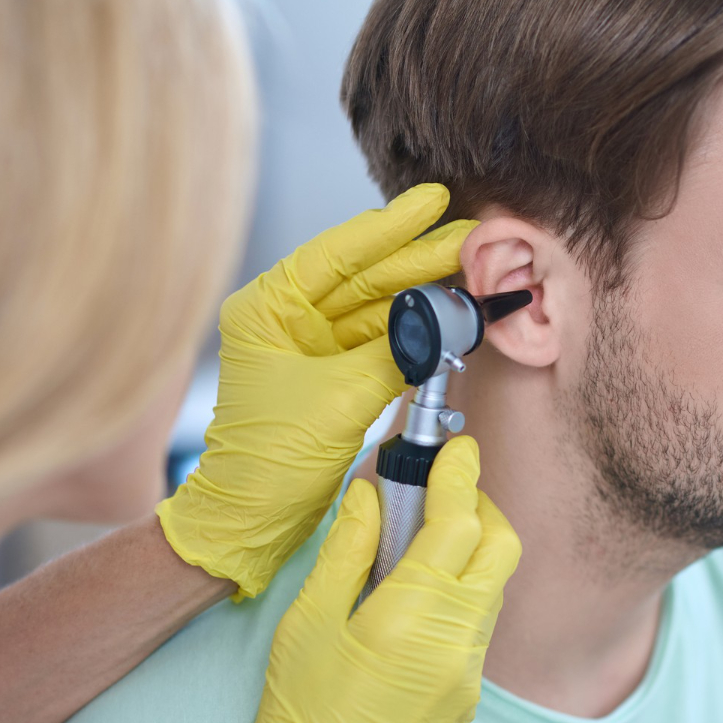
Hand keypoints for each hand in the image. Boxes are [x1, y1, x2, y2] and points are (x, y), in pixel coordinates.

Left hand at [158, 184, 476, 598]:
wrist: (252, 520)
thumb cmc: (270, 462)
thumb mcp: (340, 399)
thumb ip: (394, 354)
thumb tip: (439, 322)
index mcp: (265, 308)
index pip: (336, 254)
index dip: (389, 227)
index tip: (432, 202)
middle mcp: (284, 318)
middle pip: (362, 275)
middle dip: (417, 258)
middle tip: (470, 237)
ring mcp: (307, 345)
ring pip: (375, 307)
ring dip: (422, 293)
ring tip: (470, 272)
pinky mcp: (328, 373)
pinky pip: (378, 340)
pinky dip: (413, 332)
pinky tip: (447, 313)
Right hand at [200, 437, 520, 722]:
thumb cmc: (300, 717)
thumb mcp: (307, 623)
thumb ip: (345, 550)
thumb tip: (369, 494)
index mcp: (413, 615)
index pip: (459, 522)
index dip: (461, 475)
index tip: (457, 447)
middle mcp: (456, 641)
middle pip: (500, 548)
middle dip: (481, 508)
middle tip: (443, 493)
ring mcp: (469, 674)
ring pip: (492, 588)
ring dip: (470, 553)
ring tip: (416, 546)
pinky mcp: (468, 698)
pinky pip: (478, 627)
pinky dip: (459, 596)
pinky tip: (413, 601)